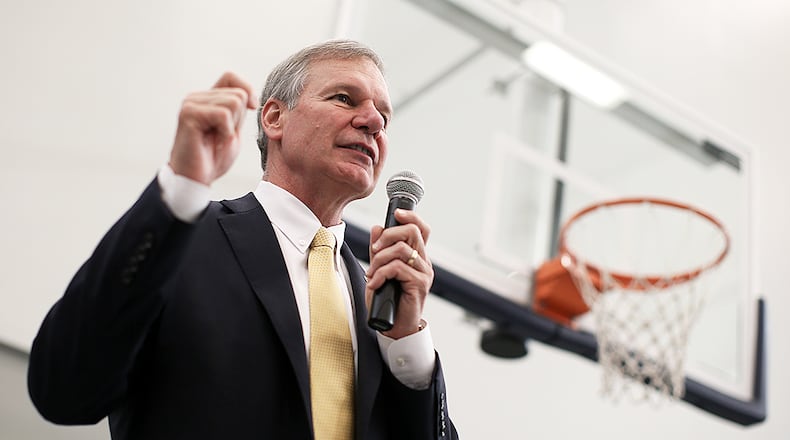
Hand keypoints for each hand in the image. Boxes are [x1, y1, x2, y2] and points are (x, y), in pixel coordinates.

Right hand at [169, 72, 256, 184]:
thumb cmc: (213, 158)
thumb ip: (238, 111)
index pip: (230, 77)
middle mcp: (196, 97)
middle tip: (222, 136)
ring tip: (216, 138)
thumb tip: (249, 95)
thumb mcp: (233, 129)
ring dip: (231, 126)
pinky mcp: (189, 114)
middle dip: (238, 119)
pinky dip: (225, 131)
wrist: (195, 179)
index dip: (246, 89)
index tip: (251, 107)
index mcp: (206, 99)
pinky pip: (223, 114)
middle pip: (237, 93)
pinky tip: (213, 140)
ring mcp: (191, 104)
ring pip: (233, 102)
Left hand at [366, 209, 433, 338]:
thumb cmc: (387, 300)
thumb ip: (379, 250)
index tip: (395, 213)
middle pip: (413, 232)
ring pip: (403, 249)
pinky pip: (397, 268)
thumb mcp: (379, 270)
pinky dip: (381, 273)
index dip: (410, 216)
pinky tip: (375, 283)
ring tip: (372, 273)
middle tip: (375, 249)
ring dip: (380, 259)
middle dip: (389, 235)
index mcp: (417, 257)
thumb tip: (377, 228)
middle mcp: (424, 262)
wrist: (393, 327)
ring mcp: (424, 273)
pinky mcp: (419, 284)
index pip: (421, 228)